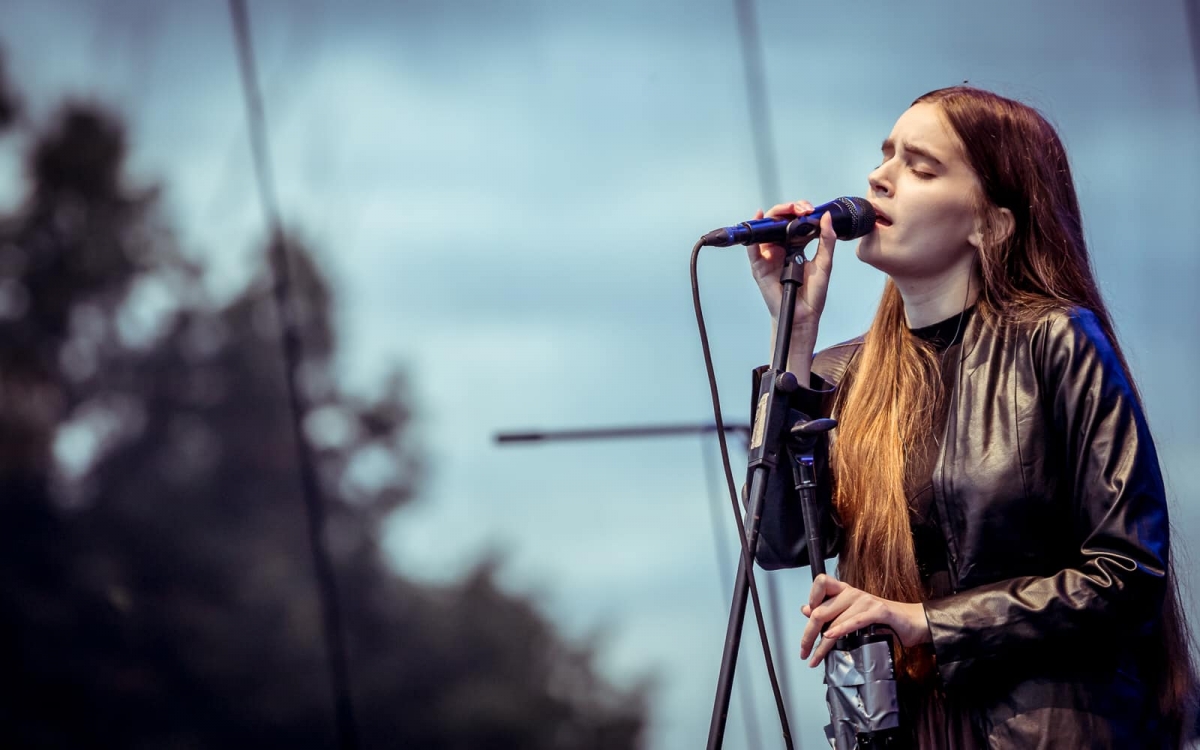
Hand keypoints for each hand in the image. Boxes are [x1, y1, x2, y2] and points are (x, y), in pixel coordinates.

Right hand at [746, 200, 837, 349]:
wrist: (803, 314)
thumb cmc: (812, 294)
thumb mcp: (825, 263)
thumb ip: (826, 240)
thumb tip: (826, 217)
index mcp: (796, 246)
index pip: (793, 221)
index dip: (799, 211)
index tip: (809, 209)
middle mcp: (781, 248)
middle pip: (778, 221)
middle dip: (788, 209)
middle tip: (800, 209)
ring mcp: (769, 256)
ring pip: (765, 230)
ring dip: (773, 216)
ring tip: (785, 211)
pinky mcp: (759, 266)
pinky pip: (753, 248)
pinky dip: (753, 235)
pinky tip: (757, 220)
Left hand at [799, 574, 930, 667]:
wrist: (914, 621)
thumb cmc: (883, 620)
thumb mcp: (853, 615)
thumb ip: (831, 612)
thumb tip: (806, 609)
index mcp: (845, 591)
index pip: (821, 583)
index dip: (811, 599)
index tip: (807, 622)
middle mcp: (852, 593)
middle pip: (821, 610)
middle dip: (808, 634)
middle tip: (803, 652)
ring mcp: (865, 600)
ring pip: (834, 620)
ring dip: (822, 643)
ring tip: (815, 658)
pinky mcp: (878, 611)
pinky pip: (854, 620)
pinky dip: (841, 629)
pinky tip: (830, 638)